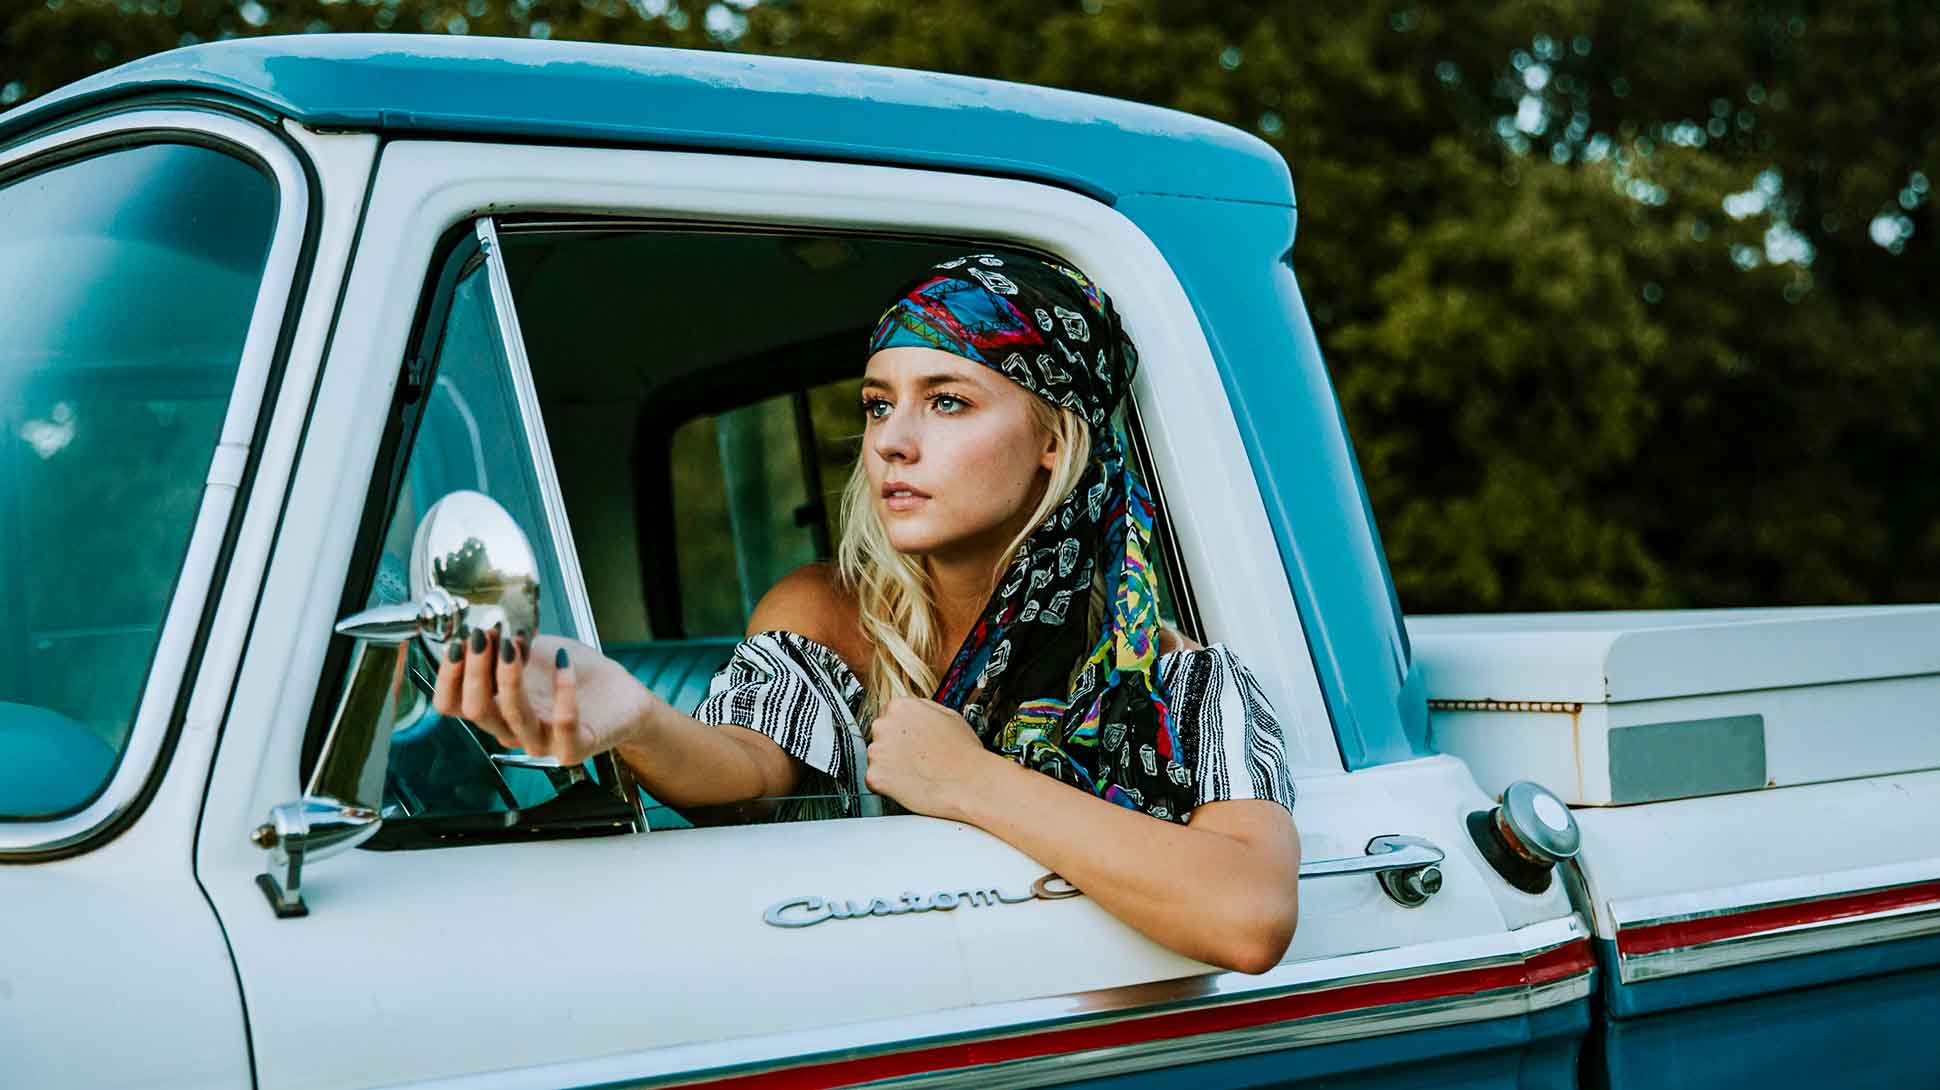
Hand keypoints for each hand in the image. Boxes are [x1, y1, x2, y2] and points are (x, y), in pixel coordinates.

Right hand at [430, 626, 660, 764]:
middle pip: (477, 710)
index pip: (452, 705)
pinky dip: (562, 689)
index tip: (456, 642)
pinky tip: (563, 661)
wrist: (619, 695)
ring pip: (514, 716)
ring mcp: (543, 742)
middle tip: (483, 636)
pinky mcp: (575, 746)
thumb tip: (483, 626)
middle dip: (475, 670)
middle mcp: (512, 730)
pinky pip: (564, 723)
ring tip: (514, 644)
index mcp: (495, 709)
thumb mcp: (533, 651)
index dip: (447, 676)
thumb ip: (506, 645)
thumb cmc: (573, 672)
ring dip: (509, 677)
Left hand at [863, 696, 999, 820]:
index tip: (912, 742)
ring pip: (877, 758)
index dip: (902, 732)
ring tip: (916, 772)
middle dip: (894, 747)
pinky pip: (875, 781)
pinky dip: (887, 785)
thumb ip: (923, 709)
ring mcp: (877, 751)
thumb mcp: (949, 715)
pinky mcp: (875, 776)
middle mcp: (884, 725)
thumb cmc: (964, 753)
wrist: (970, 783)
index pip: (889, 716)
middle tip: (916, 758)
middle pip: (880, 736)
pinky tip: (909, 784)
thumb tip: (914, 710)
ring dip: (890, 766)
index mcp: (901, 706)